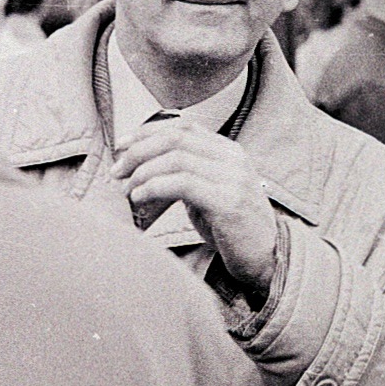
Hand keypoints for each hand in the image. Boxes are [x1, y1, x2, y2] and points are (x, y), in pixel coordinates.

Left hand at [111, 116, 279, 297]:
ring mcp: (233, 179)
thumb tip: (141, 164)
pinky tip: (140, 198)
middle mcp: (233, 159)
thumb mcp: (209, 191)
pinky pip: (182, 184)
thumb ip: (186, 172)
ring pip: (176, 159)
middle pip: (175, 139)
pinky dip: (154, 187)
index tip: (121, 144)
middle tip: (116, 171)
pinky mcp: (228, 202)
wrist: (268, 259)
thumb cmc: (231, 228)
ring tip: (127, 190)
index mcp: (229, 151)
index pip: (183, 126)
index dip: (147, 131)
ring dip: (142, 173)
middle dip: (138, 151)